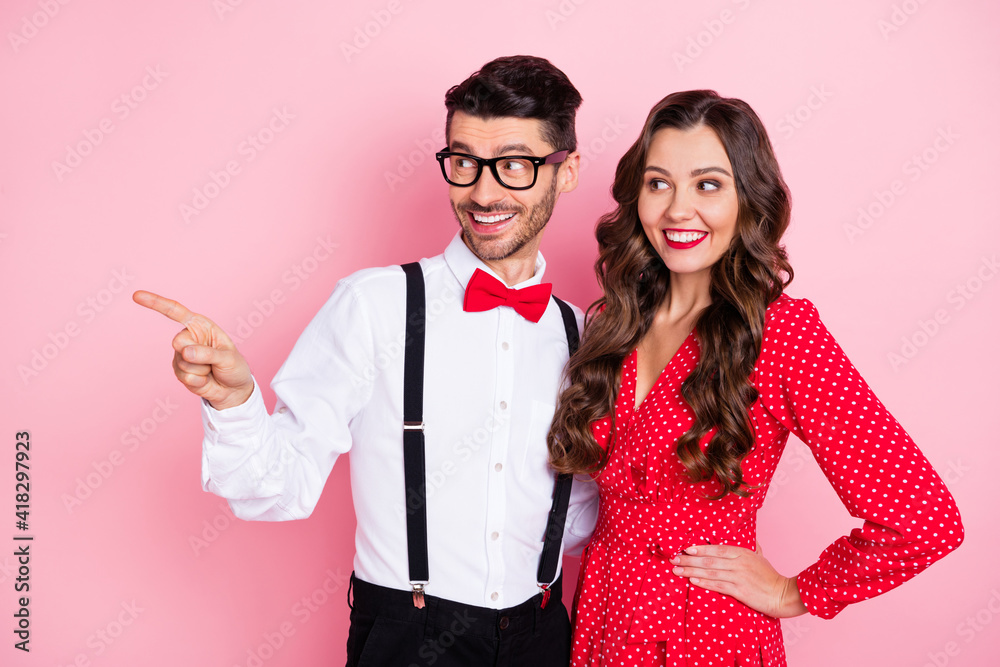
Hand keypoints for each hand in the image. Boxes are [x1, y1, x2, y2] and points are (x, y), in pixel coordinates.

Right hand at [133, 290, 253, 409]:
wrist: (232, 389)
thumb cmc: (234, 367)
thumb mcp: (228, 357)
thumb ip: (208, 353)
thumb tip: (185, 352)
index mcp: (200, 326)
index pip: (175, 312)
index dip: (156, 303)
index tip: (136, 296)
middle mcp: (188, 338)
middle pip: (177, 342)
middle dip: (196, 354)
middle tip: (213, 360)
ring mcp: (181, 355)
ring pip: (183, 363)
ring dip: (202, 370)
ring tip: (211, 370)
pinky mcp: (179, 371)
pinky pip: (185, 377)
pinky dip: (199, 381)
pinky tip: (206, 379)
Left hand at [670, 544, 807, 618]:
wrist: (784, 594)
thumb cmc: (771, 577)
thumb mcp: (760, 557)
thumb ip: (751, 547)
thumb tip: (749, 538)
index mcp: (742, 552)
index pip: (716, 549)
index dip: (700, 548)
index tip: (685, 549)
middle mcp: (739, 562)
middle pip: (709, 560)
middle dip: (689, 560)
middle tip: (673, 560)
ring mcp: (739, 576)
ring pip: (710, 572)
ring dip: (691, 571)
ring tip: (677, 571)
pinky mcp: (740, 591)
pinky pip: (718, 585)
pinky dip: (704, 583)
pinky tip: (692, 581)